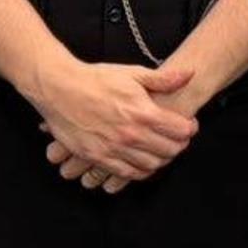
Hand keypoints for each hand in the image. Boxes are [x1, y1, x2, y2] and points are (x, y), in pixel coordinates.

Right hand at [28, 59, 198, 190]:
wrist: (58, 88)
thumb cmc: (95, 79)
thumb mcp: (132, 73)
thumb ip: (163, 78)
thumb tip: (189, 74)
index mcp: (143, 113)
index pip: (181, 131)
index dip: (189, 128)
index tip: (187, 124)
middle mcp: (131, 134)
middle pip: (170, 151)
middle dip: (179, 145)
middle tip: (177, 139)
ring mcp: (114, 149)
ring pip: (151, 165)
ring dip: (161, 159)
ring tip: (160, 149)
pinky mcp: (97, 157)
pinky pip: (127, 173)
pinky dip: (140, 171)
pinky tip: (142, 162)